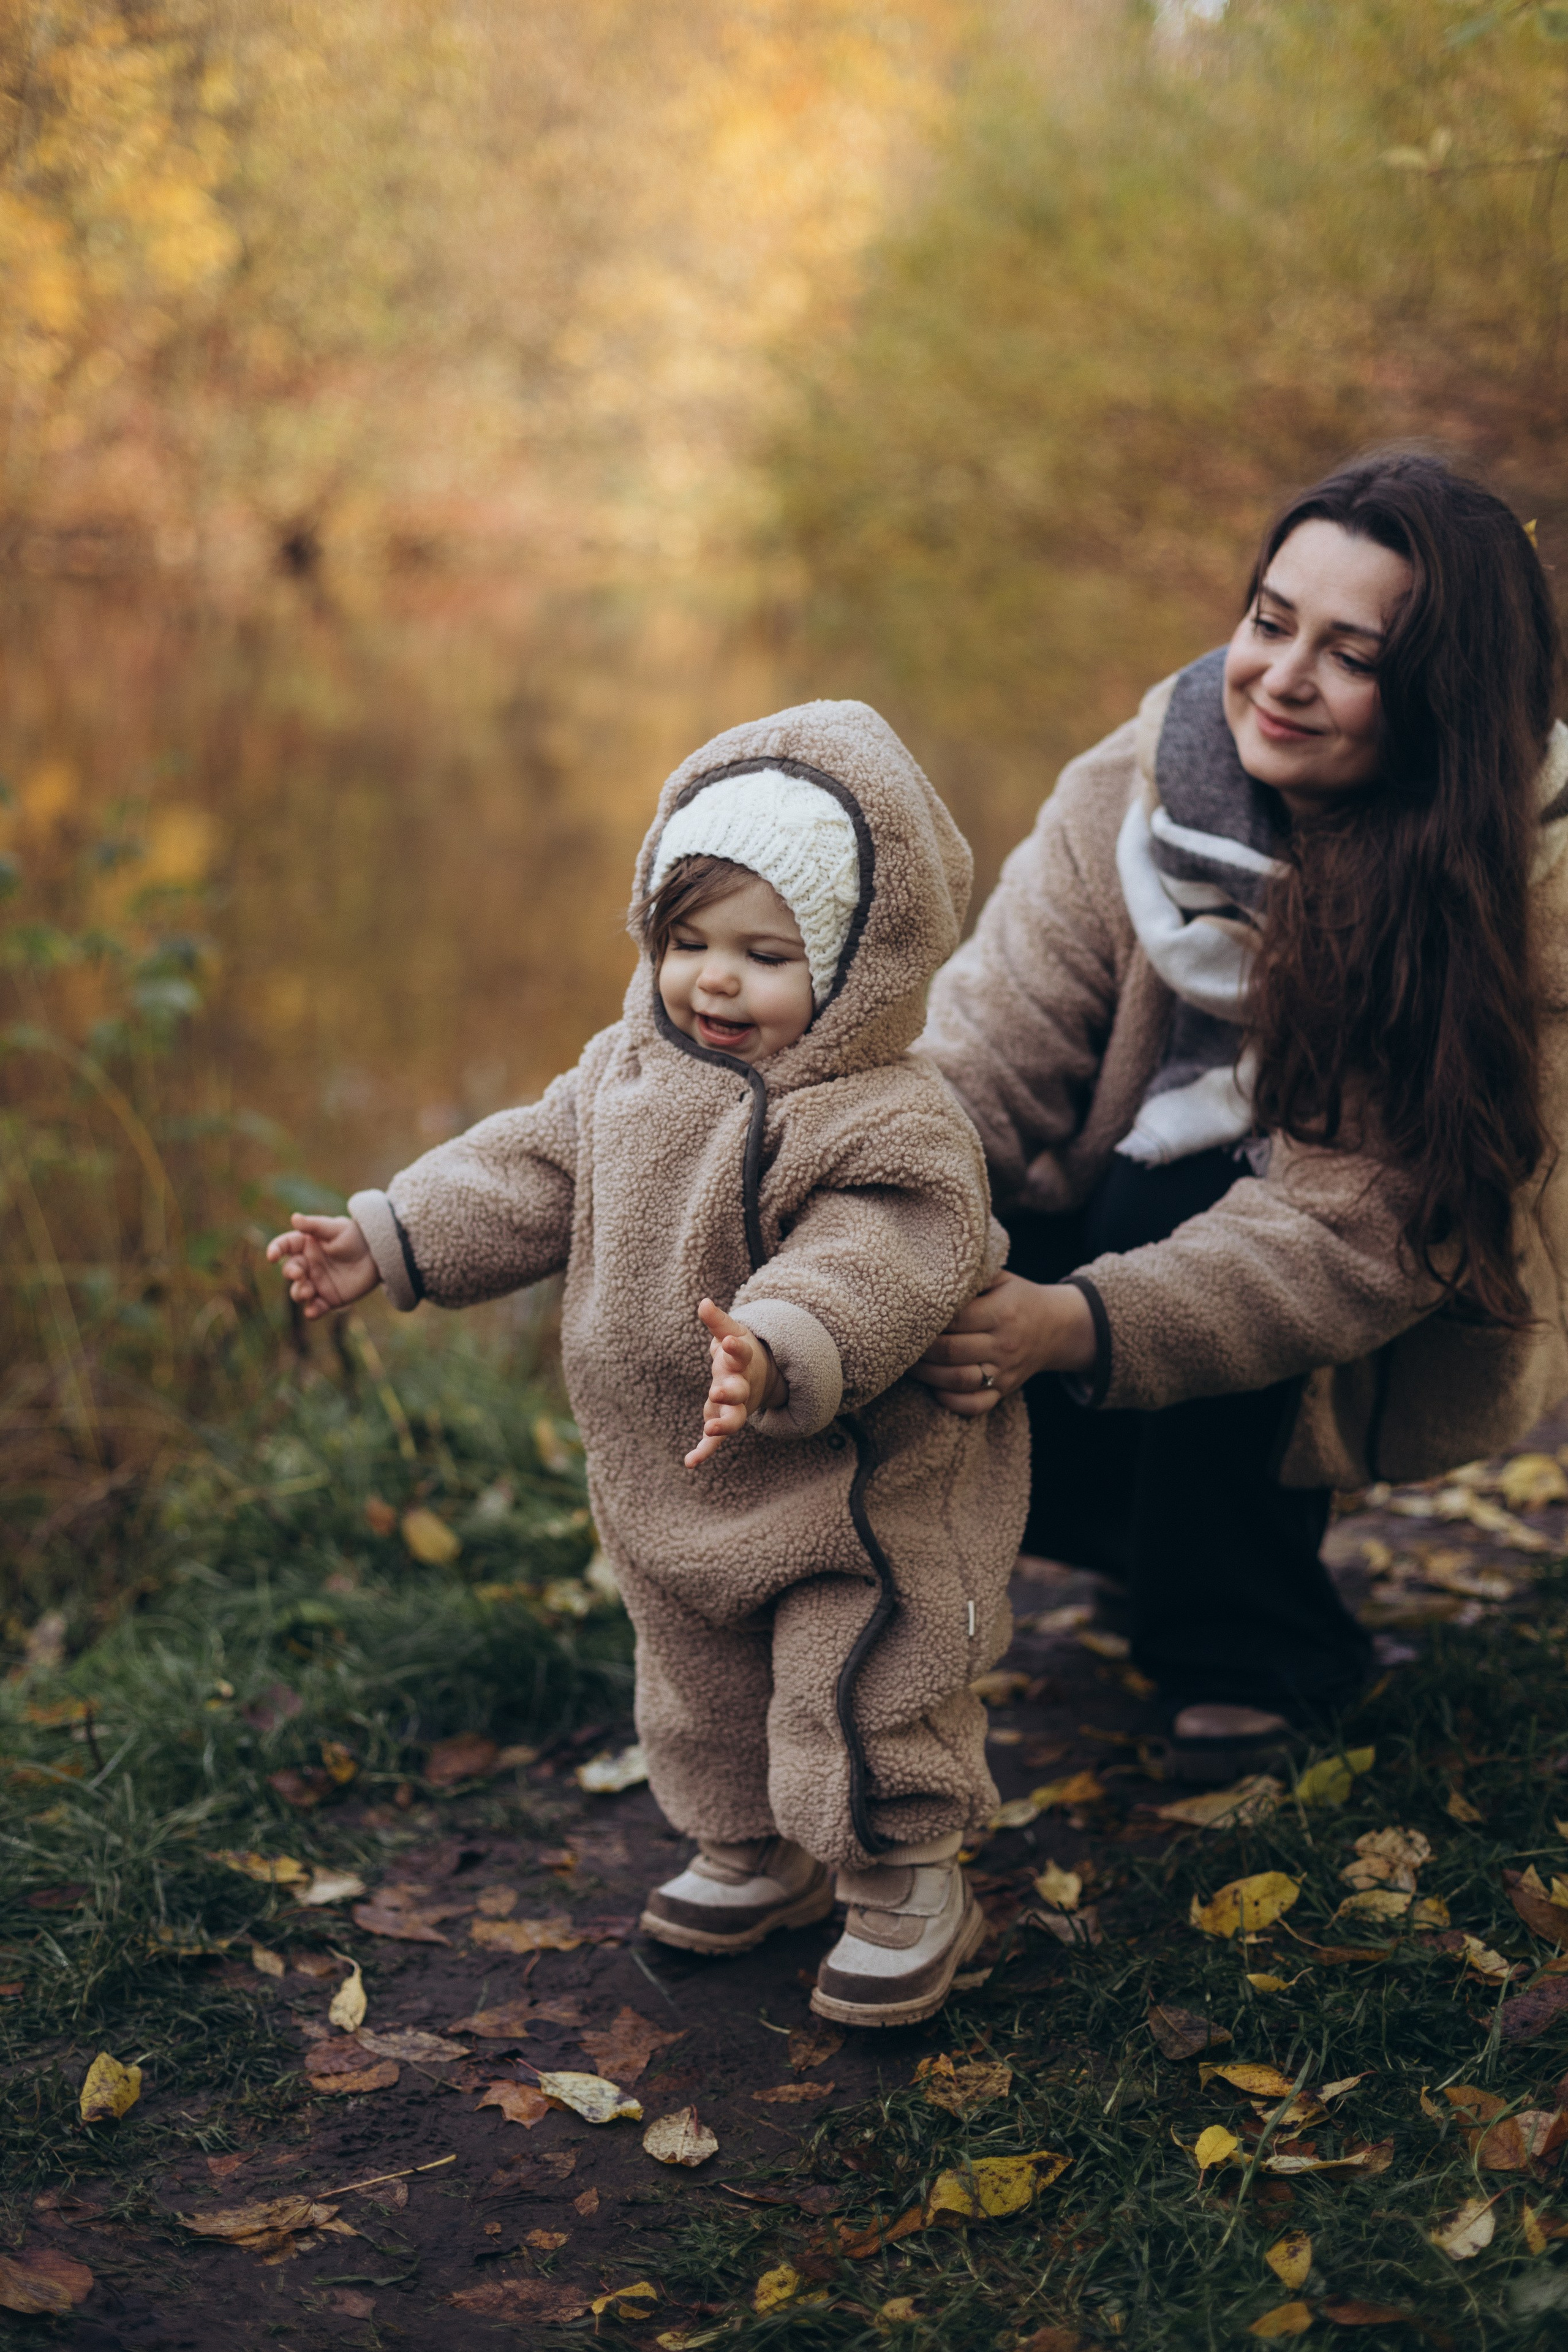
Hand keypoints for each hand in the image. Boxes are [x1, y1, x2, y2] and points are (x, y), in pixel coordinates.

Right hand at [265, 1214, 379, 1319]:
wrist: (378, 1255)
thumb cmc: (355, 1237)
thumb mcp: (336, 1228)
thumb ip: (315, 1226)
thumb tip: (294, 1218)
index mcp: (305, 1245)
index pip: (284, 1246)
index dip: (275, 1250)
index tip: (272, 1256)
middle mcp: (307, 1265)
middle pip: (290, 1271)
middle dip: (291, 1273)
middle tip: (299, 1273)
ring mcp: (316, 1283)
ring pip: (298, 1292)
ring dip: (299, 1292)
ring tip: (309, 1290)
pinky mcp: (328, 1299)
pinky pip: (315, 1308)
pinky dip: (311, 1311)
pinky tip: (313, 1311)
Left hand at [685, 1297, 784, 1466]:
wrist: (758, 1378)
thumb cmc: (738, 1353)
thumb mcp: (731, 1334)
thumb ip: (717, 1322)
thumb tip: (702, 1302)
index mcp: (742, 1361)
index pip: (741, 1353)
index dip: (734, 1348)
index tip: (727, 1343)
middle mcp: (742, 1386)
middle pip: (738, 1391)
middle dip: (729, 1393)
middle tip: (717, 1393)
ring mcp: (735, 1407)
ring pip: (733, 1420)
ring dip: (722, 1426)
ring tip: (709, 1431)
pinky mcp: (724, 1422)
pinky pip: (715, 1440)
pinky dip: (704, 1451)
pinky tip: (690, 1463)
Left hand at [909, 1272, 1095, 1414]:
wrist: (1056, 1327)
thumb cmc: (1017, 1298)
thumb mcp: (1001, 1278)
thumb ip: (971, 1276)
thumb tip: (928, 1269)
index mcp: (1002, 1312)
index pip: (955, 1318)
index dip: (926, 1318)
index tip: (904, 1315)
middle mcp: (1005, 1344)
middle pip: (952, 1351)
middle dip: (918, 1349)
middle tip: (896, 1342)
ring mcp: (1005, 1371)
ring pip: (959, 1381)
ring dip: (927, 1375)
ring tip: (905, 1364)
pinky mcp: (1004, 1391)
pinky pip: (975, 1405)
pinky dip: (951, 1401)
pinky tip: (933, 1388)